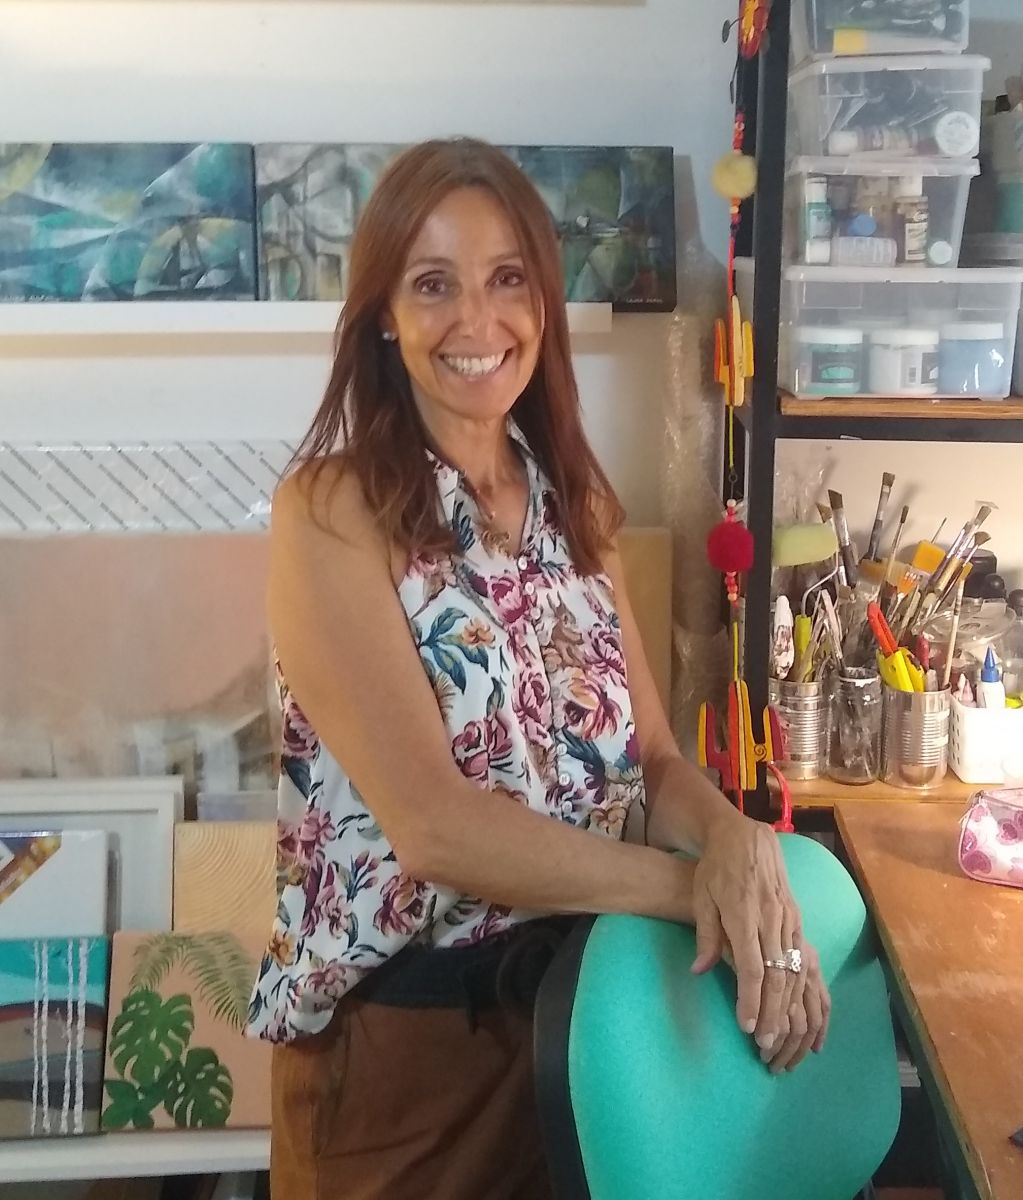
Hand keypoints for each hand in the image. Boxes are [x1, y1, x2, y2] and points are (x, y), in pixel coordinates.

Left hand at [689, 812, 828, 1063]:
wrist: (745, 836)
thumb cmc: (716, 867)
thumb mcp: (701, 896)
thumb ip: (705, 935)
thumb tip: (699, 972)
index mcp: (743, 913)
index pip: (751, 965)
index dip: (750, 999)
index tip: (747, 1027)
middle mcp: (771, 919)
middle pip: (777, 975)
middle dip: (772, 1012)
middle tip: (765, 1043)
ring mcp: (789, 918)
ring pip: (794, 970)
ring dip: (789, 1006)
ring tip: (780, 1035)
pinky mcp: (797, 918)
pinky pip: (803, 958)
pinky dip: (801, 987)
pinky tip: (798, 1008)